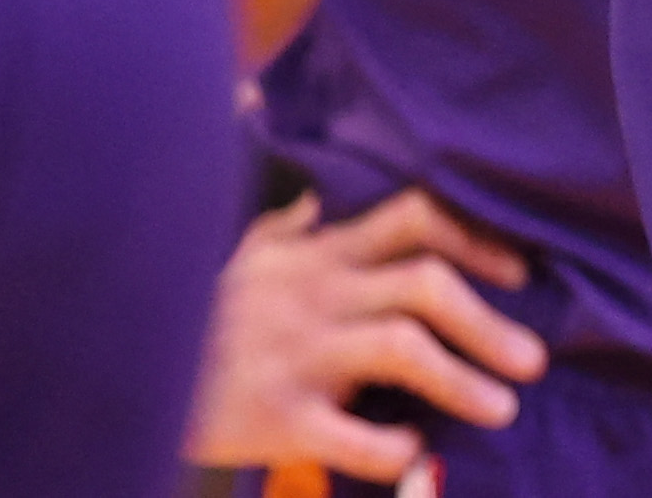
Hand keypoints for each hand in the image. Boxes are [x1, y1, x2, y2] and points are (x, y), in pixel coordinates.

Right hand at [187, 189, 545, 475]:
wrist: (115, 371)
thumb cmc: (196, 318)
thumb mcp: (247, 257)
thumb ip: (297, 227)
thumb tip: (332, 198)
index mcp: (317, 255)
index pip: (415, 218)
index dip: (477, 240)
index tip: (521, 271)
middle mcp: (314, 295)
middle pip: (425, 285)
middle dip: (488, 321)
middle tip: (535, 358)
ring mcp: (294, 355)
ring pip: (400, 349)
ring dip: (463, 379)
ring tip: (505, 407)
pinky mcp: (270, 418)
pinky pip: (346, 432)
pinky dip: (389, 445)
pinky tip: (414, 453)